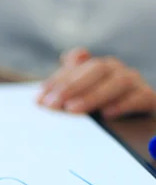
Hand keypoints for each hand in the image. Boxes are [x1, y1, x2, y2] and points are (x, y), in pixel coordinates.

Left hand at [37, 48, 155, 118]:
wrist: (137, 121)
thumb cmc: (101, 109)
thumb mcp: (78, 100)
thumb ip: (64, 91)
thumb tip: (44, 92)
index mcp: (96, 66)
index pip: (77, 63)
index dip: (58, 79)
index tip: (40, 97)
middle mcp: (115, 70)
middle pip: (96, 69)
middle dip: (71, 86)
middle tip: (52, 104)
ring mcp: (133, 82)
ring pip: (117, 81)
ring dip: (93, 95)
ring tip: (73, 109)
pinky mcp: (148, 98)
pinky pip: (139, 97)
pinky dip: (123, 104)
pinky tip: (106, 114)